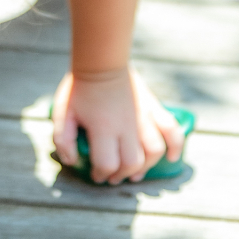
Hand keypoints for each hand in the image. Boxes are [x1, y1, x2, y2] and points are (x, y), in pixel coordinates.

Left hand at [51, 67, 184, 183]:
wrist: (101, 62)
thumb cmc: (80, 87)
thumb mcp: (62, 112)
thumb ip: (63, 139)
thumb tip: (72, 161)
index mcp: (103, 128)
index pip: (107, 163)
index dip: (100, 174)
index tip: (95, 174)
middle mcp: (127, 126)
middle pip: (131, 163)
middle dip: (121, 175)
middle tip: (111, 176)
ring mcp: (143, 117)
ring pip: (153, 152)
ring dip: (145, 167)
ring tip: (135, 174)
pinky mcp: (153, 108)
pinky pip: (172, 130)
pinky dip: (175, 146)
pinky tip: (170, 158)